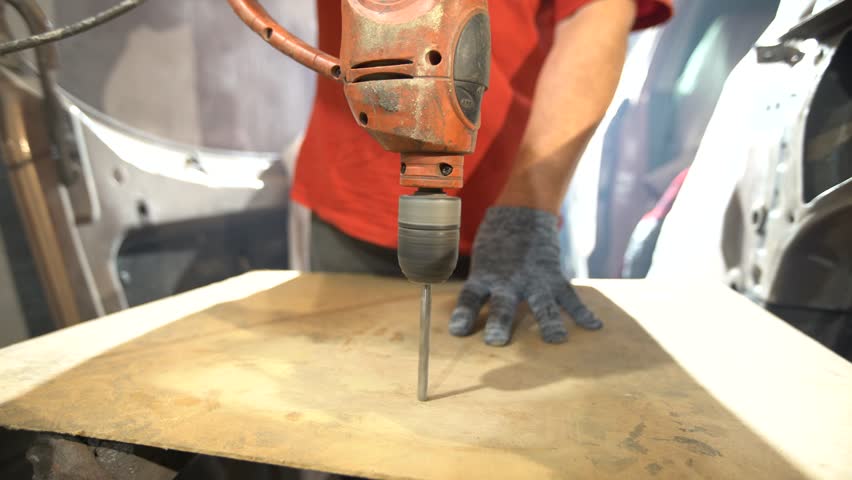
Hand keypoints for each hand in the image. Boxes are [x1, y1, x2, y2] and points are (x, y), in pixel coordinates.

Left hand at [449, 206, 601, 345]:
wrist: (522, 210)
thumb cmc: (497, 241)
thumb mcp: (481, 261)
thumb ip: (481, 286)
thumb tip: (468, 317)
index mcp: (485, 276)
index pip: (470, 298)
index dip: (464, 314)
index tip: (458, 331)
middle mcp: (508, 281)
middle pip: (503, 305)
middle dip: (499, 323)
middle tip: (496, 341)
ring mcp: (534, 279)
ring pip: (542, 304)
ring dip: (548, 323)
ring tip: (556, 339)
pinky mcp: (553, 276)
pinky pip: (570, 297)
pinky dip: (583, 313)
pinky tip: (595, 327)